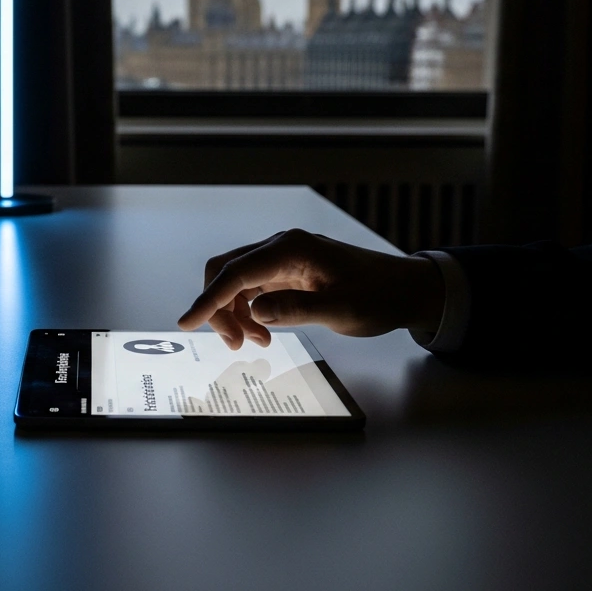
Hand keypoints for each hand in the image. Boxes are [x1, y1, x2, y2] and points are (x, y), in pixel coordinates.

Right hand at [177, 229, 446, 349]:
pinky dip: (249, 311)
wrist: (405, 289)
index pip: (235, 272)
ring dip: (235, 313)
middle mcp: (280, 248)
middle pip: (226, 272)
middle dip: (220, 308)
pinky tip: (264, 331)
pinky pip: (252, 289)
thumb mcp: (342, 309)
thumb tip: (256, 311)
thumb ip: (297, 309)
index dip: (208, 299)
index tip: (186, 321)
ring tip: (256, 342)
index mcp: (290, 249)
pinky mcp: (286, 272)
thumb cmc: (379, 296)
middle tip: (236, 344)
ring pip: (236, 283)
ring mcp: (282, 259)